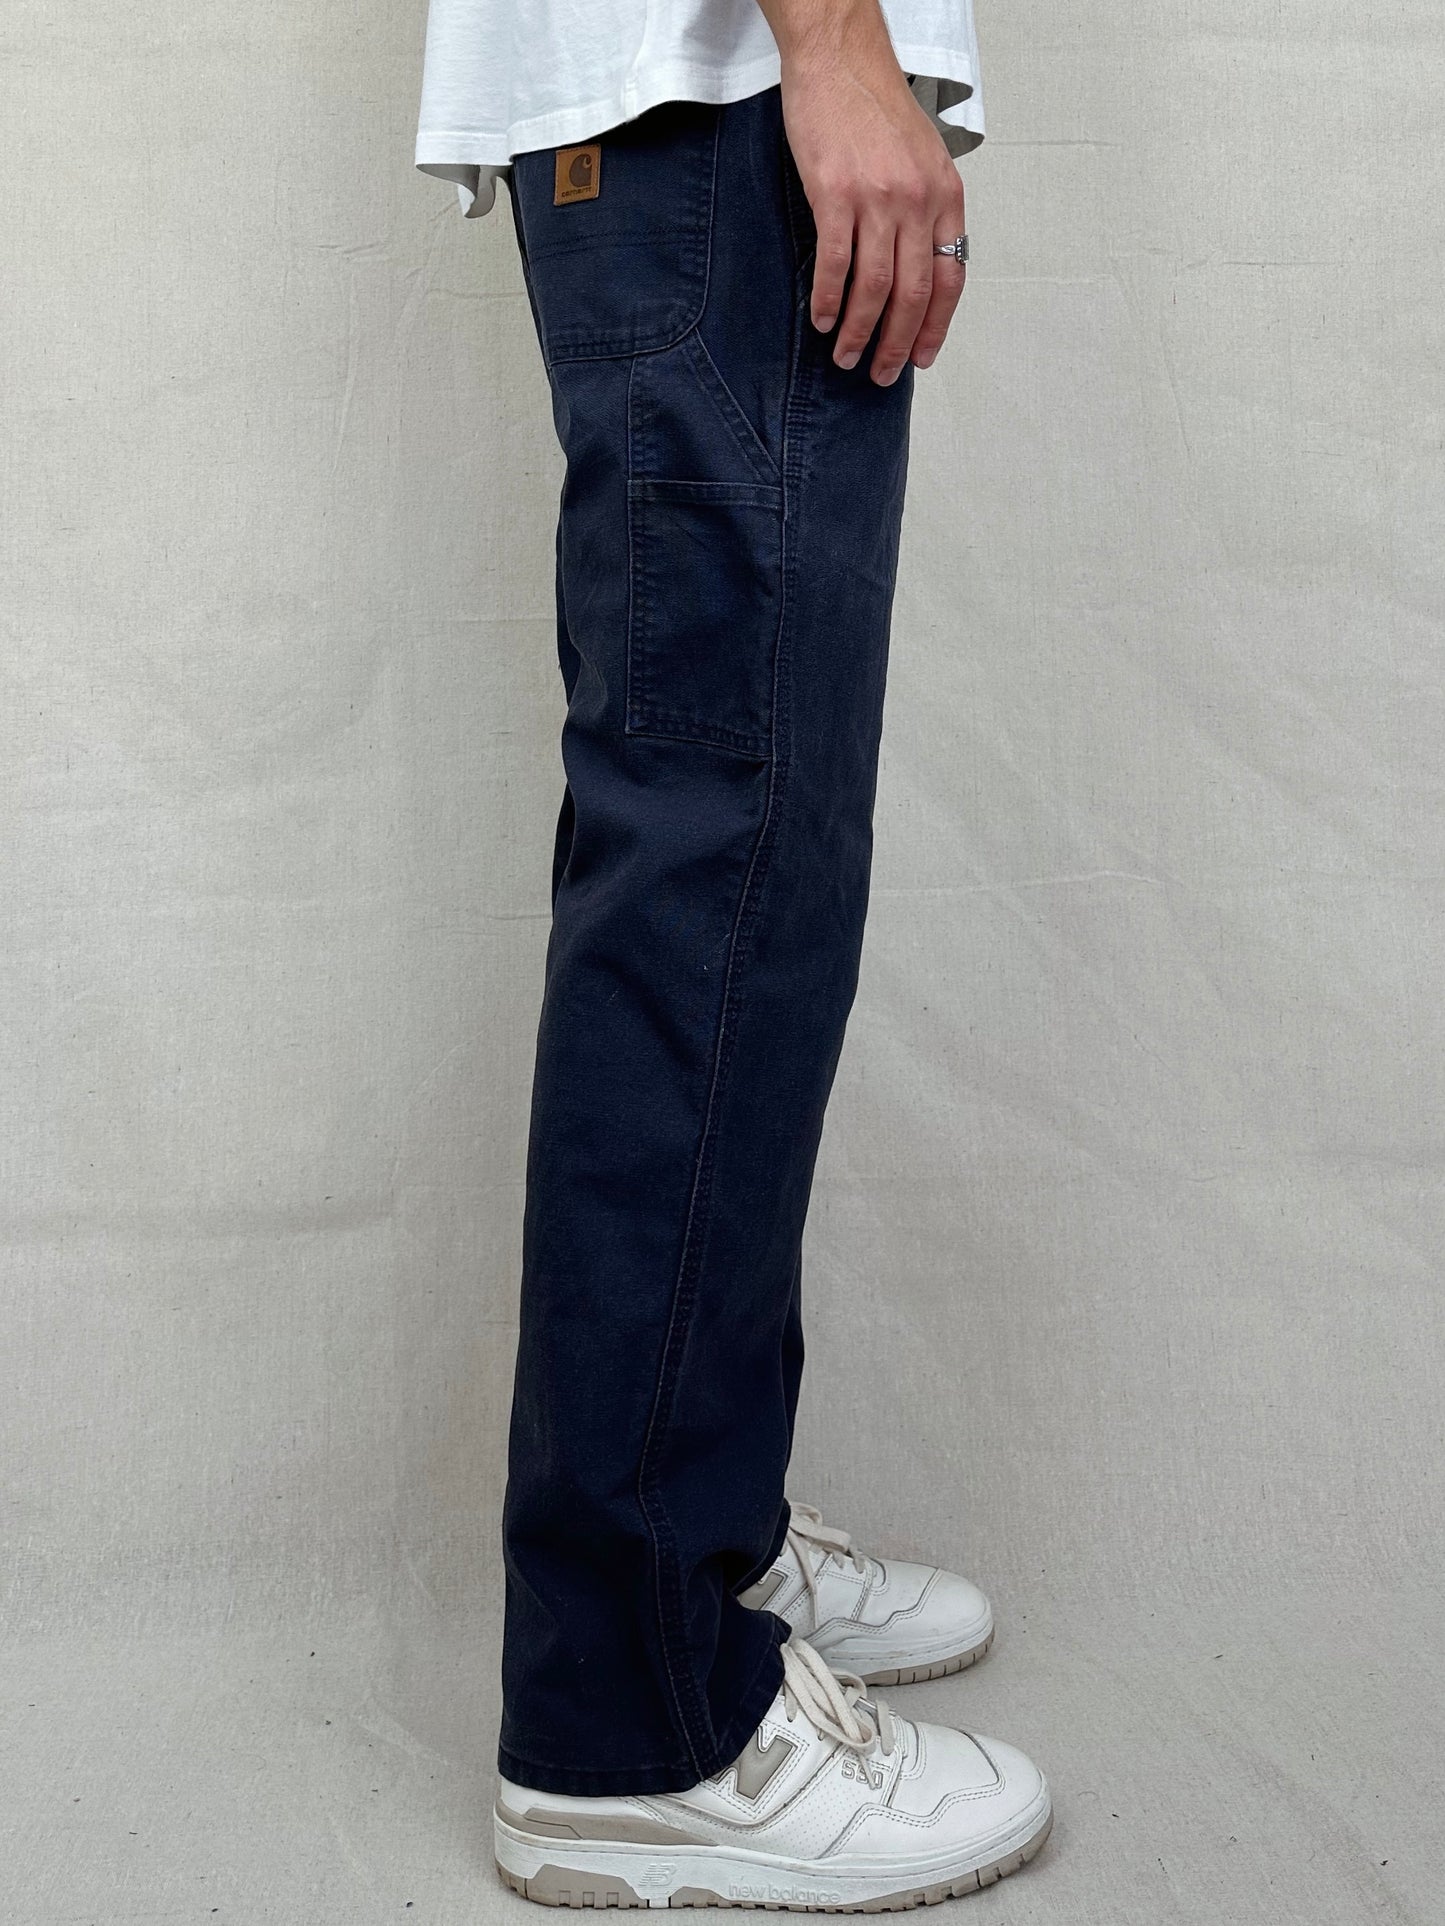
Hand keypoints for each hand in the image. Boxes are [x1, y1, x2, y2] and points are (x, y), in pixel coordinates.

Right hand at [771, 11, 966, 382]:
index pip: (949, 279)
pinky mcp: (835, 194)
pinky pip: (835, 264)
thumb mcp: (922, 158)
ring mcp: (877, 199)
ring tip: (845, 356)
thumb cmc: (875, 105)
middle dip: (897, 344)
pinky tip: (822, 319)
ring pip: (875, 288)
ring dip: (860, 332)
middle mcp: (917, 201)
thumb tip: (917, 263)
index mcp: (944, 195)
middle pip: (913, 294)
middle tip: (882, 374)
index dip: (935, 327)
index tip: (921, 357)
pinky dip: (828, 300)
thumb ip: (925, 209)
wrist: (840, 57)